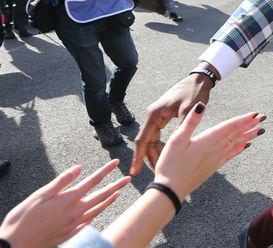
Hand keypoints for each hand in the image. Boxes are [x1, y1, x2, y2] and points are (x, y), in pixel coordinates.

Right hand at [0, 159, 129, 247]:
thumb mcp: (40, 195)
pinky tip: (99, 212)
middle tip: (128, 178)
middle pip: (101, 196)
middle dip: (116, 185)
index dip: (106, 170)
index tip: (116, 162)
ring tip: (119, 193)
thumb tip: (79, 168)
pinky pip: (89, 222)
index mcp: (69, 199)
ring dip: (110, 200)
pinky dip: (97, 215)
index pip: (93, 181)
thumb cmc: (23, 218)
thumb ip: (62, 181)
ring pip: (98, 210)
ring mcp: (74, 224)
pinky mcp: (69, 234)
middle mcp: (75, 212)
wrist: (16, 244)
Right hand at [131, 72, 214, 174]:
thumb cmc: (193, 92)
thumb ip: (182, 125)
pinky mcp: (163, 117)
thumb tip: (178, 142)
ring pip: (152, 139)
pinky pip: (158, 135)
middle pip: (145, 141)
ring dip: (154, 153)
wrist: (199, 80)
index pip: (142, 139)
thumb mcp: (188, 109)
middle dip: (146, 158)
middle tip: (153, 174)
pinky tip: (164, 156)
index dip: (138, 157)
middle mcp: (153, 116)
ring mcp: (157, 117)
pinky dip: (160, 146)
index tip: (135, 172)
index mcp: (154, 115)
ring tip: (158, 169)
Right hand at [153, 105, 264, 199]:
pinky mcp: (213, 167)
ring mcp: (216, 160)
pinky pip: (231, 155)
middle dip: (250, 126)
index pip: (230, 127)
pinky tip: (245, 146)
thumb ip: (190, 122)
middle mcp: (216, 150)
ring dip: (248, 136)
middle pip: (237, 135)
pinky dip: (240, 149)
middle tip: (263, 118)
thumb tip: (201, 105)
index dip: (243, 119)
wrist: (170, 192)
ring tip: (259, 130)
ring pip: (237, 145)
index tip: (256, 114)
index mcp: (208, 140)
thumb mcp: (177, 139)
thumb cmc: (170, 164)